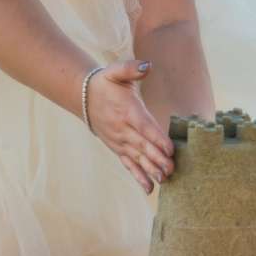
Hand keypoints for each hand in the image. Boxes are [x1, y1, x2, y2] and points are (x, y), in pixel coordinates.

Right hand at [86, 61, 174, 190]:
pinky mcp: (118, 149)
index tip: (170, 149)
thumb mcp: (116, 72)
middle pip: (143, 146)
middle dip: (157, 159)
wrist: (83, 98)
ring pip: (137, 159)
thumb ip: (131, 69)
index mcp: (127, 112)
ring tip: (164, 181)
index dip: (157, 138)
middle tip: (172, 169)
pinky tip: (149, 189)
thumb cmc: (105, 84)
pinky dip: (138, 177)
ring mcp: (119, 142)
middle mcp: (123, 130)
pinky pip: (129, 165)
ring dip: (150, 171)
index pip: (144, 127)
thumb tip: (147, 66)